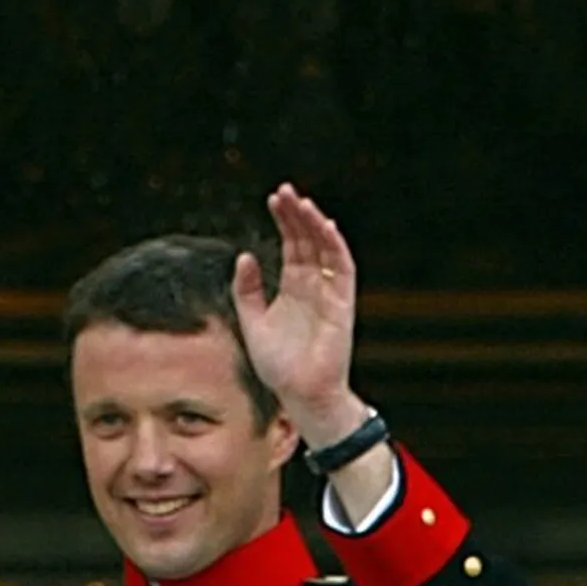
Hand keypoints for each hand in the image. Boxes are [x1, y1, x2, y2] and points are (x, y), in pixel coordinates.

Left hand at [231, 185, 367, 438]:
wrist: (299, 394)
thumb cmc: (278, 365)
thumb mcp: (252, 322)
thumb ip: (247, 291)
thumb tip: (244, 256)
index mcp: (292, 288)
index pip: (291, 245)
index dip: (284, 221)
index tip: (273, 200)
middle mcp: (312, 285)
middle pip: (307, 241)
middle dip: (297, 215)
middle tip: (284, 190)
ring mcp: (328, 293)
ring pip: (325, 249)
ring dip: (315, 224)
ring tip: (301, 202)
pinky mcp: (342, 304)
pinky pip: (341, 269)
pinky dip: (335, 246)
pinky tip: (324, 225)